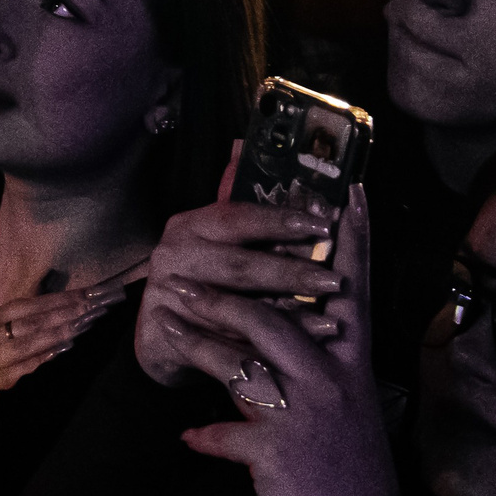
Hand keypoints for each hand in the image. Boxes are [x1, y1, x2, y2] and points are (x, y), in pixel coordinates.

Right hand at [0, 283, 128, 435]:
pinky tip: (60, 351)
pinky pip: (19, 371)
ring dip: (57, 333)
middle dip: (61, 312)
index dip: (50, 300)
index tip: (76, 294)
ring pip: (27, 343)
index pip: (20, 307)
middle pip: (28, 321)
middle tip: (90, 304)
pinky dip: (40, 360)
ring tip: (83, 324)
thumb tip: (26, 325)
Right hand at [136, 143, 342, 387]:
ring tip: (331, 321)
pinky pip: (230, 345)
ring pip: (237, 307)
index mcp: (189, 226)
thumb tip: (245, 146)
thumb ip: (240, 207)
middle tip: (334, 280)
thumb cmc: (201, 279)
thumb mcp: (215, 239)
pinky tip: (301, 349)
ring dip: (288, 315)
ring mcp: (168, 297)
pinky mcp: (171, 336)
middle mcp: (173, 257)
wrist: (161, 335)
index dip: (280, 220)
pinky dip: (268, 348)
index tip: (324, 223)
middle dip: (291, 272)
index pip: (236, 215)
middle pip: (238, 265)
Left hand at [162, 186, 397, 495]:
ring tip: (167, 328)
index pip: (352, 290)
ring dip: (200, 347)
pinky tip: (187, 433)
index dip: (351, 241)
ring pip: (244, 367)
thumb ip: (324, 343)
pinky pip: (230, 438)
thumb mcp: (345, 394)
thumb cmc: (345, 452)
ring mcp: (305, 419)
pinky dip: (207, 435)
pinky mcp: (279, 457)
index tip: (349, 192)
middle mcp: (332, 383)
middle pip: (275, 322)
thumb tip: (301, 292)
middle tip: (181, 278)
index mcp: (351, 364)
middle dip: (226, 297)